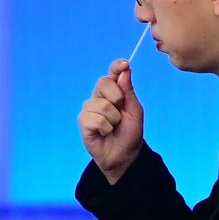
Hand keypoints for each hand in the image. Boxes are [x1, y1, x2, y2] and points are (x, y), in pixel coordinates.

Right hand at [78, 60, 143, 184]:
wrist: (125, 155)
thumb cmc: (130, 132)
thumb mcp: (135, 111)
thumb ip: (129, 91)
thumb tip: (125, 70)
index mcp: (114, 91)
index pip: (112, 73)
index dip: (116, 67)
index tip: (124, 64)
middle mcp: (99, 97)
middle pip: (103, 82)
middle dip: (118, 98)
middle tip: (121, 113)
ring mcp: (89, 108)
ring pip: (101, 105)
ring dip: (113, 119)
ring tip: (113, 127)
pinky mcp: (83, 121)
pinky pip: (95, 119)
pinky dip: (105, 128)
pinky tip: (104, 133)